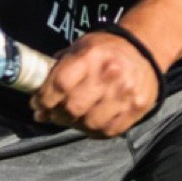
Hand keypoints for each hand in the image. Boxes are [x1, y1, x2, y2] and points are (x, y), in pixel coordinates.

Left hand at [29, 31, 159, 137]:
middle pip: (73, 108)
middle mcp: (109, 74)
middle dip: (58, 114)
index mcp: (91, 55)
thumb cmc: (104, 50)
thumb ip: (57, 73)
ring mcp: (125, 93)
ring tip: (74, 117)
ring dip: (76, 124)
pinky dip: (93, 130)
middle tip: (55, 113)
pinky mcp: (136, 109)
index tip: (38, 104)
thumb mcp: (79, 49)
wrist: (144, 50)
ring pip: (89, 124)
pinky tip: (90, 121)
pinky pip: (107, 131)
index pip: (60, 84)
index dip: (44, 99)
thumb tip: (37, 106)